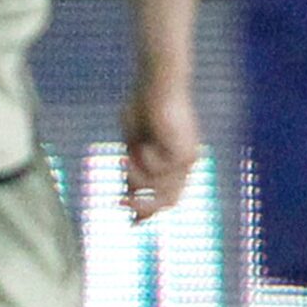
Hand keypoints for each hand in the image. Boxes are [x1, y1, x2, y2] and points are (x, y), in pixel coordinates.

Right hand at [118, 82, 199, 223]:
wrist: (157, 83)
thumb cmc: (143, 108)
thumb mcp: (133, 146)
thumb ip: (132, 173)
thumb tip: (124, 201)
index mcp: (177, 163)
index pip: (167, 198)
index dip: (149, 213)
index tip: (130, 223)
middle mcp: (186, 164)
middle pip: (168, 201)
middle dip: (143, 206)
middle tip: (119, 202)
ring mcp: (187, 159)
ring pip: (158, 186)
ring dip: (136, 175)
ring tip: (125, 155)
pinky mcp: (183, 152)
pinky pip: (156, 169)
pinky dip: (143, 159)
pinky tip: (143, 141)